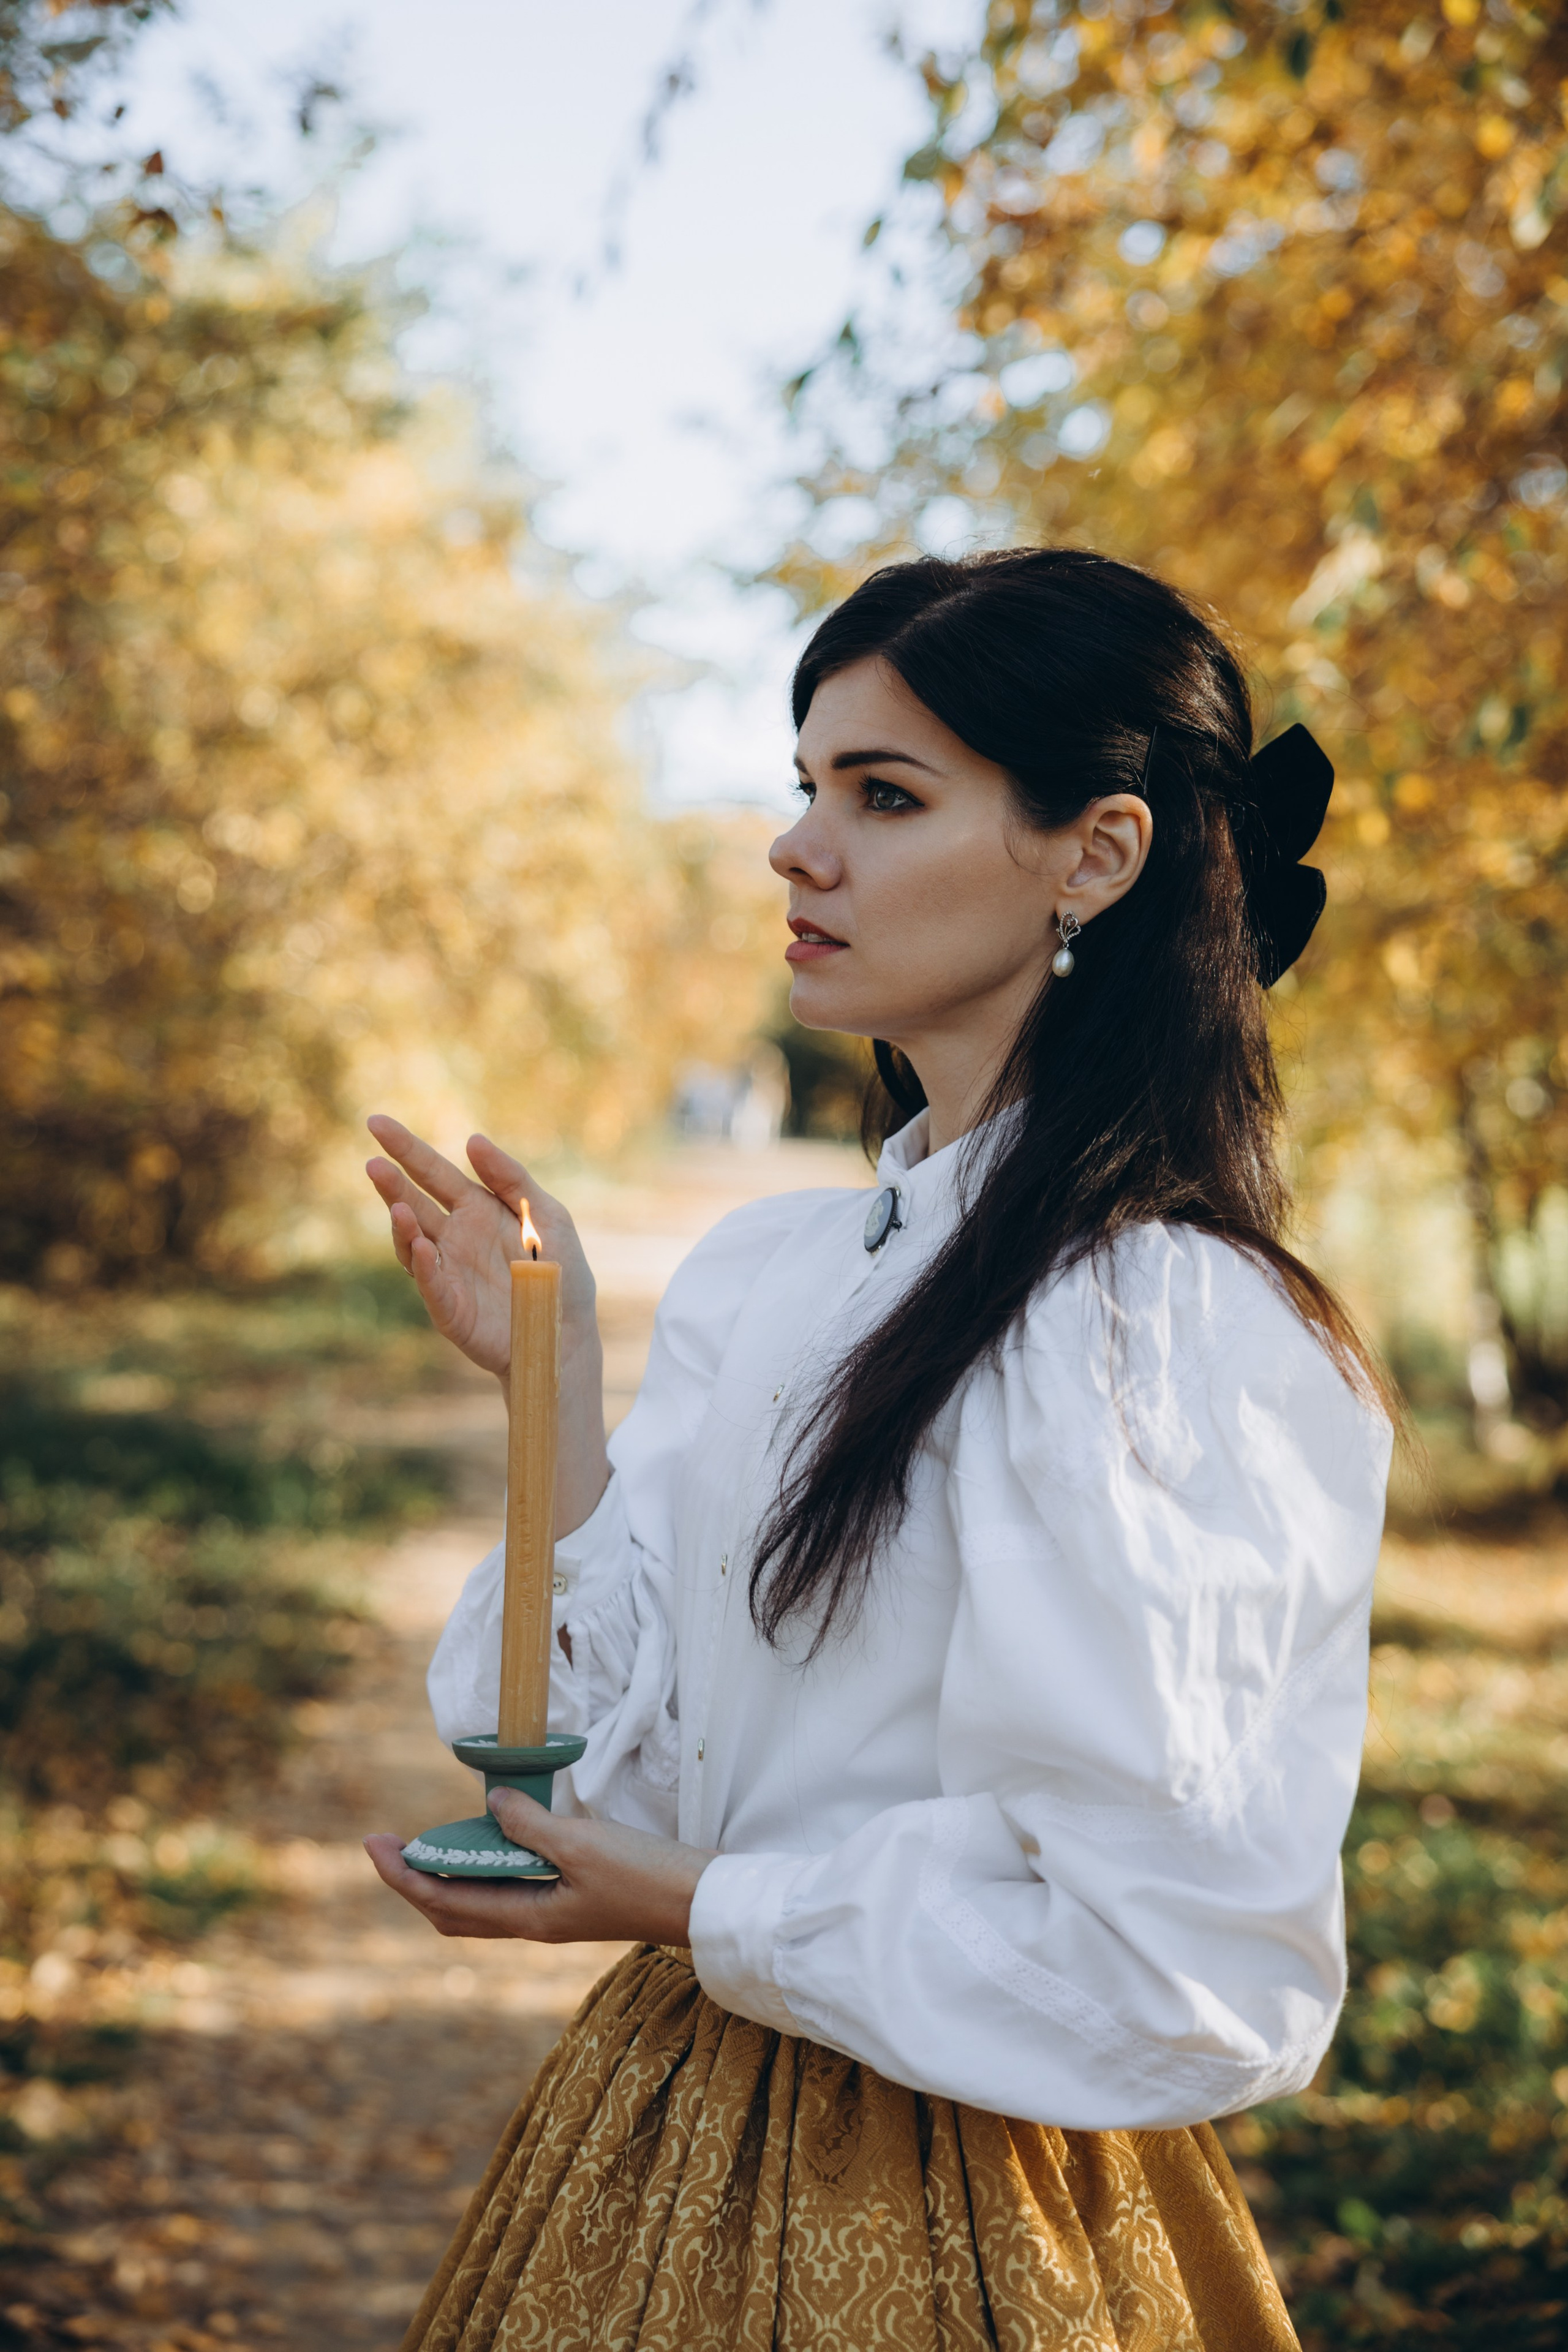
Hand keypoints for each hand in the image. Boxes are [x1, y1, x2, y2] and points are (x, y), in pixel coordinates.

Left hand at [363, 1792, 714, 1945]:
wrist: (701, 1902)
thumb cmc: (646, 1876)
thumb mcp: (583, 1844)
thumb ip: (531, 1826)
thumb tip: (490, 1802)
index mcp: (528, 1918)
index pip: (445, 1899)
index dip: (403, 1874)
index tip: (374, 1843)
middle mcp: (533, 1923)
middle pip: (453, 1910)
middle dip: (412, 1879)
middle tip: (385, 1843)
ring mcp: (552, 1914)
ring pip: (478, 1904)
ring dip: (445, 1876)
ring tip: (426, 1842)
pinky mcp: (572, 1900)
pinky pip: (508, 1891)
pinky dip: (483, 1869)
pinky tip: (491, 1841)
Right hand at [364, 1114, 596, 1378]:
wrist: (568, 1334)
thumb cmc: (560, 1273)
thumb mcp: (546, 1215)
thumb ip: (511, 1179)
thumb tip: (471, 1140)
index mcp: (476, 1209)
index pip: (433, 1173)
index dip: (406, 1149)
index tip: (376, 1123)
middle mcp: (454, 1238)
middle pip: (414, 1204)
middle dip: (392, 1184)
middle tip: (374, 1164)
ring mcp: (448, 1273)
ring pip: (412, 1244)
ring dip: (402, 1226)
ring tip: (398, 1207)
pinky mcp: (450, 1309)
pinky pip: (431, 1285)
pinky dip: (422, 1267)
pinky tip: (419, 1245)